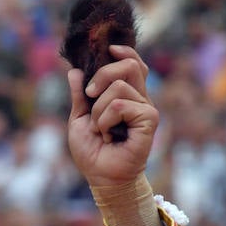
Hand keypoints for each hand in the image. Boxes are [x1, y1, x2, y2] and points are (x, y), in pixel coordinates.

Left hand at [67, 45, 157, 187]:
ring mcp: (146, 109)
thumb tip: (75, 71)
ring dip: (99, 110)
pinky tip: (108, 136)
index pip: (133, 63)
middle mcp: (139, 99)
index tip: (108, 50)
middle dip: (103, 74)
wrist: (100, 176)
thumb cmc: (92, 151)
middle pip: (128, 65)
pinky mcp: (149, 120)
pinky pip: (120, 105)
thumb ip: (79, 95)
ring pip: (118, 87)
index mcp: (126, 96)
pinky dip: (106, 120)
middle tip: (90, 95)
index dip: (124, 52)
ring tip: (100, 129)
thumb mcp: (79, 118)